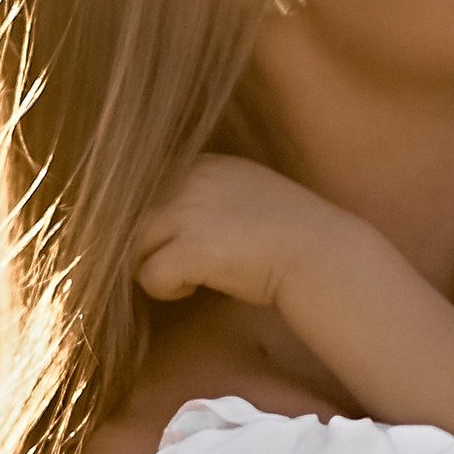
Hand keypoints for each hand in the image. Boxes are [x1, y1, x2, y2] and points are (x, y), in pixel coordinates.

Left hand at [134, 154, 340, 311]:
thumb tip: (163, 216)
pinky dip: (165, 290)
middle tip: (176, 264)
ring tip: (186, 276)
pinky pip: (148, 276)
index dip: (153, 221)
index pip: (143, 188)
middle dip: (146, 246)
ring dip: (152, 265)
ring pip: (132, 247)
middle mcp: (188, 180)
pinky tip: (193, 287)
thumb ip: (203, 191)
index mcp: (201, 163)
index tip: (175, 240)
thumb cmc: (290, 232)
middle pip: (131, 217)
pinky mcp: (190, 249)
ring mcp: (187, 213)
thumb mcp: (243, 189)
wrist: (323, 254)